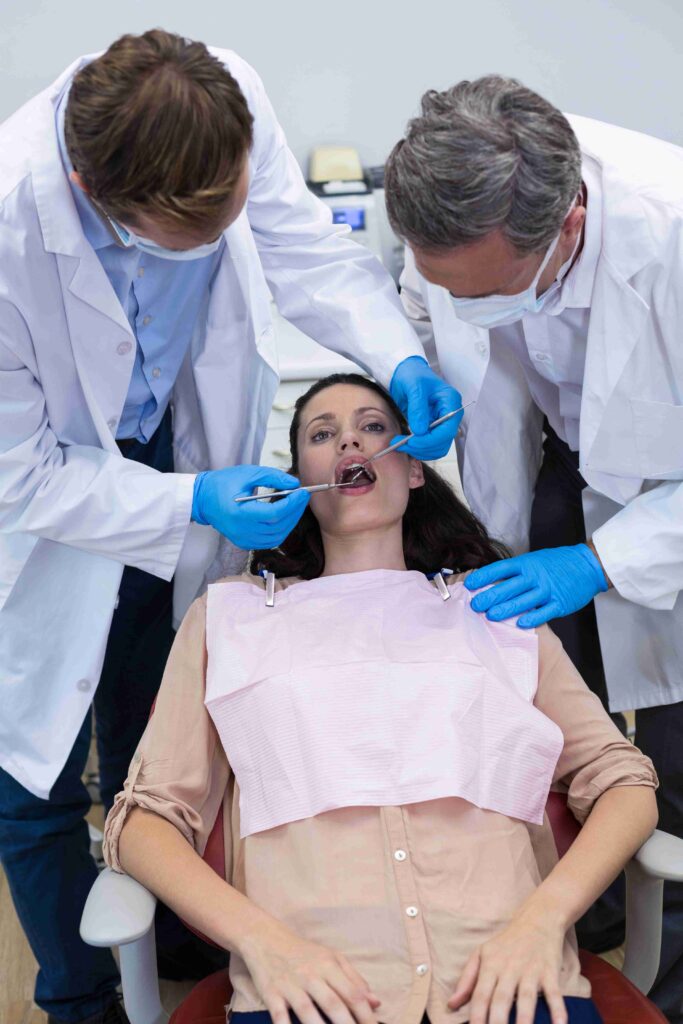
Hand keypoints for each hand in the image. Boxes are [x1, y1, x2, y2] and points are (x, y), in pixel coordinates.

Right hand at [191, 465, 308, 549]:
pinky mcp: (244, 542)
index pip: (274, 514)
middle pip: (278, 527)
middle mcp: (241, 530)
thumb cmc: (223, 483)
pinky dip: (280, 530)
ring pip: (276, 537)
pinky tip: (284, 517)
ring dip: (290, 522)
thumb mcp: (248, 473)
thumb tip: (294, 484)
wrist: (202, 499)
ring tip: (295, 506)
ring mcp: (242, 539)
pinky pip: (269, 541)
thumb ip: (272, 477)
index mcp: (239, 513)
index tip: (303, 492)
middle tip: (303, 497)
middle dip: (295, 511)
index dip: (292, 505)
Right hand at [241, 921, 380, 1023]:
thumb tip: (376, 1003)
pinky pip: (279, 1015)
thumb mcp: (331, 958)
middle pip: (333, 1004)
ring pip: (308, 1011)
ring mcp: (290, 985)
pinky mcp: (271, 993)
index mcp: (329, 966)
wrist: (267, 939)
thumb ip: (354, 980)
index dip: (366, 1016)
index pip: (353, 994)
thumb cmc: (304, 953)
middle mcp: (311, 975)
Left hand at [389, 355, 462, 459]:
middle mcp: (450, 415)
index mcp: (451, 402)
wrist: (406, 374)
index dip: (430, 440)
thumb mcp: (414, 386)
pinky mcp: (432, 429)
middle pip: (443, 442)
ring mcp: (441, 423)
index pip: (447, 430)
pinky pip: (429, 446)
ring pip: (437, 448)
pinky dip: (417, 449)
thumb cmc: (412, 375)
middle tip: (401, 444)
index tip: (410, 441)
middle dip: (422, 447)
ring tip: (400, 444)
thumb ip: (418, 408)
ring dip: (419, 451)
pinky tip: (404, 443)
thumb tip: (420, 431)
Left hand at [448, 911, 567, 1023]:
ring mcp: (531, 970)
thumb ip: (467, 979)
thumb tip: (452, 1004)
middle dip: (498, 1022)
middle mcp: (509, 969)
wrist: (537, 918)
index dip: (476, 1016)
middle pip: (501, 999)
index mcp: (490, 965)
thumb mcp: (482, 953)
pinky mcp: (550, 971)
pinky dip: (558, 1010)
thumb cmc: (506, 941)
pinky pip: (554, 993)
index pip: (480, 995)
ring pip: (526, 998)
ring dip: (524, 1019)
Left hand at [465, 544, 608, 627]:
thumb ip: (516, 571)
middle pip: (508, 587)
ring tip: (490, 616)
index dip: (483, 576)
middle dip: (489, 597)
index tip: (469, 584)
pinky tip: (519, 624)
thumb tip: (491, 582)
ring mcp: (548, 590)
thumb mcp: (534, 560)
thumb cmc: (556, 563)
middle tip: (474, 606)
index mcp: (527, 563)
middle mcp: (535, 576)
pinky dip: (531, 619)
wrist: (587, 565)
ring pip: (523, 602)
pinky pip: (543, 613)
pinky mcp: (560, 603)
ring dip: (505, 610)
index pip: (500, 569)